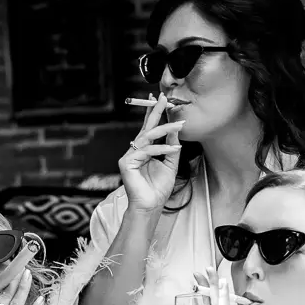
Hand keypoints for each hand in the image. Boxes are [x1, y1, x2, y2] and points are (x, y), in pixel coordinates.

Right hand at [117, 95, 182, 215]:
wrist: (150, 206)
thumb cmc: (158, 188)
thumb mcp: (170, 164)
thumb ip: (171, 147)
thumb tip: (174, 130)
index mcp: (144, 150)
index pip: (149, 128)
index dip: (154, 113)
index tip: (161, 99)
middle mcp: (134, 150)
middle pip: (146, 127)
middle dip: (155, 111)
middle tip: (164, 98)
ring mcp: (129, 156)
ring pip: (147, 137)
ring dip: (164, 130)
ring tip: (178, 125)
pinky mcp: (126, 163)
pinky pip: (146, 151)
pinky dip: (161, 149)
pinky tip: (173, 149)